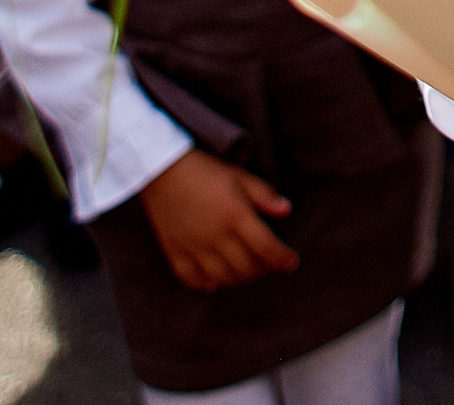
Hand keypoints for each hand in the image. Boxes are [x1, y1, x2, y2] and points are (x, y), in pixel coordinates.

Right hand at [139, 149, 298, 291]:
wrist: (162, 170)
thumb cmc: (206, 170)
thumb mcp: (239, 176)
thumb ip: (264, 195)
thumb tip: (287, 210)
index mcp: (235, 215)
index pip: (266, 248)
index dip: (283, 259)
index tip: (292, 263)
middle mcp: (215, 235)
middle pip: (246, 267)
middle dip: (264, 270)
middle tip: (271, 264)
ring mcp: (193, 246)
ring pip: (222, 277)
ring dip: (239, 278)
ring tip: (248, 270)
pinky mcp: (174, 252)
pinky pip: (191, 279)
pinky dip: (206, 284)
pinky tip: (215, 281)